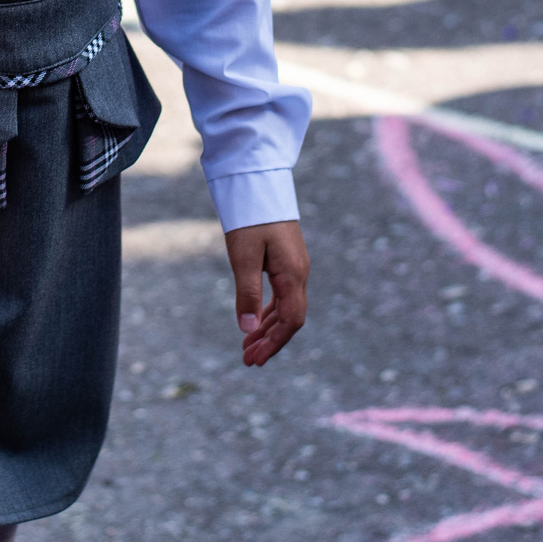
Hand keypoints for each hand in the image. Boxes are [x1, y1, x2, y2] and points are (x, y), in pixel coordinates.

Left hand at [225, 220, 308, 366]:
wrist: (258, 182)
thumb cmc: (249, 218)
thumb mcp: (243, 257)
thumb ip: (247, 294)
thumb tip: (248, 330)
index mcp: (293, 275)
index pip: (291, 321)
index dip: (274, 343)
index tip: (254, 359)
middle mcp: (299, 273)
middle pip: (290, 318)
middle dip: (270, 341)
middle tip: (247, 359)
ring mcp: (295, 266)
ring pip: (286, 307)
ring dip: (268, 328)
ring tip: (248, 346)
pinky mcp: (286, 260)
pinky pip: (282, 294)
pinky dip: (269, 311)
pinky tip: (256, 320)